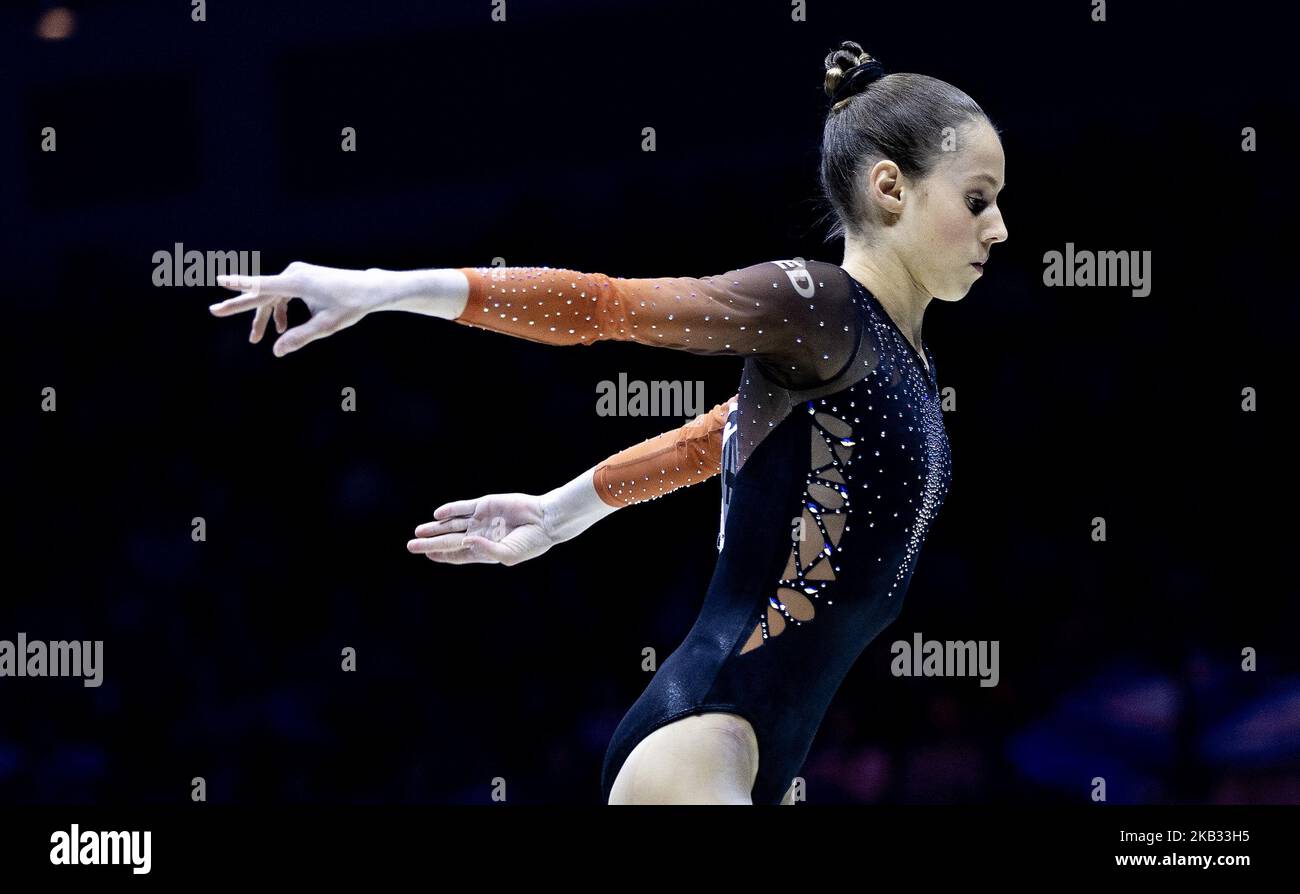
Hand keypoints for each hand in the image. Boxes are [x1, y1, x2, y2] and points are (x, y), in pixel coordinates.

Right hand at [209, 261, 386, 356]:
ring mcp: (298, 274)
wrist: (369, 289)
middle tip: (214, 311)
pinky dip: (279, 310)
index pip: (263, 285)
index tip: (220, 280)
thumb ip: (299, 337)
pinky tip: (280, 328)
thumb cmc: (350, 306)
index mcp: (297, 282)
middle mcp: (294, 274)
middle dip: (240, 305)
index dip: (240, 285)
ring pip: (272, 296)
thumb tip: (276, 351)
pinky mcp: (303, 277)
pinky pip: (283, 293)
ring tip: (255, 338)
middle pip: (261, 292)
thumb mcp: (325, 326)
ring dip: (264, 316)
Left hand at [407, 493, 559, 565]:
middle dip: (430, 544)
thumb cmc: (531, 542)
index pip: (457, 555)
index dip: (441, 555)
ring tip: (418, 532)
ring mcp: (482, 519)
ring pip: (452, 524)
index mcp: (485, 551)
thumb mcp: (508, 554)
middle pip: (449, 540)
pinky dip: (450, 510)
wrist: (545, 520)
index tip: (426, 556)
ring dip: (435, 528)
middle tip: (410, 546)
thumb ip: (485, 551)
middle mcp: (480, 535)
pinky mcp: (485, 504)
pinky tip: (437, 515)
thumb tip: (465, 542)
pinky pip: (463, 507)